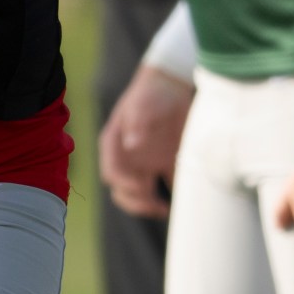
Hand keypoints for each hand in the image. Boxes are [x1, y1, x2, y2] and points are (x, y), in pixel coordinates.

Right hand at [99, 63, 193, 217]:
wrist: (173, 83)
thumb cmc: (153, 91)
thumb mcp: (143, 102)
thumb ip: (137, 122)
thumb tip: (132, 146)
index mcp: (114, 143)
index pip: (112, 172)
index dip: (124, 184)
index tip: (143, 187)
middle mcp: (127, 156)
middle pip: (122, 190)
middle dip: (135, 202)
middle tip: (155, 205)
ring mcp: (145, 161)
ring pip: (141, 193)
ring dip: (149, 205)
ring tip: (166, 210)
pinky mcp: (165, 162)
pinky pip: (165, 185)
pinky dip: (171, 197)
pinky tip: (182, 203)